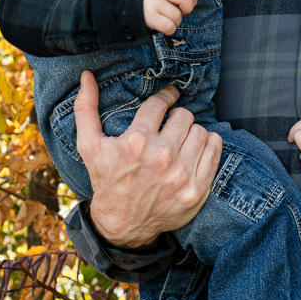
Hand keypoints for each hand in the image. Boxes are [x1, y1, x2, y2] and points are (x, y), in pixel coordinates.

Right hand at [74, 70, 221, 245]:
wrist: (123, 224)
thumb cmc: (106, 179)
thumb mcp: (89, 145)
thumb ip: (85, 108)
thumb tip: (87, 75)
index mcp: (135, 143)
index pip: (161, 104)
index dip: (164, 98)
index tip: (168, 98)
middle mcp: (160, 158)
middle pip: (184, 116)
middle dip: (176, 118)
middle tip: (170, 127)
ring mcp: (181, 176)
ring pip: (201, 131)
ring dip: (191, 132)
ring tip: (180, 140)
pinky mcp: (196, 190)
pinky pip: (215, 150)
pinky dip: (208, 145)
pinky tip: (194, 149)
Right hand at [143, 0, 197, 33]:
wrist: (122, 7)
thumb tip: (192, 2)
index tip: (191, 1)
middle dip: (188, 8)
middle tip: (182, 12)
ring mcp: (153, 3)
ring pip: (177, 15)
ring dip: (176, 21)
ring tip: (168, 19)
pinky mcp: (150, 17)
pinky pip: (169, 26)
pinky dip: (170, 29)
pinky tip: (164, 26)